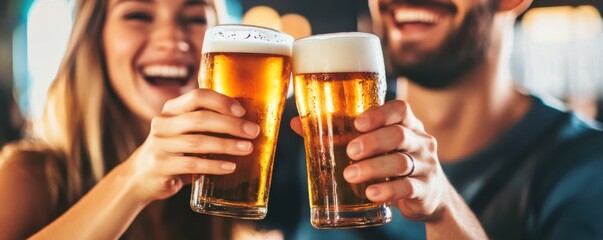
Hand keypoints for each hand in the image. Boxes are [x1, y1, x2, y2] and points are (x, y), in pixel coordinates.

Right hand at [124, 89, 259, 202]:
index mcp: (172, 109)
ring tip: (247, 148)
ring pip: (197, 142)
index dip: (221, 101)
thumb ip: (206, 123)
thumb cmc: (175, 150)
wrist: (142, 176)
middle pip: (200, 119)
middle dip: (230, 124)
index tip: (242, 111)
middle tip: (253, 131)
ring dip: (226, 145)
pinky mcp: (160, 166)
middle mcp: (163, 123)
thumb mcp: (185, 131)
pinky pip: (191, 165)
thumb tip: (247, 123)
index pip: (197, 96)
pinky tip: (230, 166)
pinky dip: (213, 166)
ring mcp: (159, 144)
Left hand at [291, 100, 447, 221]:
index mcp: (407, 124)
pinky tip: (371, 194)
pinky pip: (408, 188)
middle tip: (350, 151)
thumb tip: (297, 123)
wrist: (427, 195)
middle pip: (399, 135)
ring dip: (374, 168)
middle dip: (372, 142)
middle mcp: (420, 141)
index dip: (380, 113)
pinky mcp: (425, 189)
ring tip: (350, 175)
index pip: (400, 109)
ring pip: (401, 162)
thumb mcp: (374, 145)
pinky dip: (388, 191)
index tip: (357, 122)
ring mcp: (425, 165)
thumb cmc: (391, 160)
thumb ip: (338, 134)